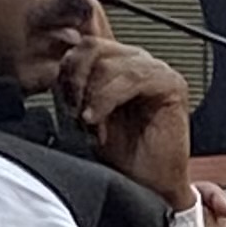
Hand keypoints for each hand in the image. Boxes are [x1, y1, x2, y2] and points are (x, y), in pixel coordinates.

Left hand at [59, 18, 195, 211]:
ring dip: (90, 95)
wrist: (146, 184)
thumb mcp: (82, 114)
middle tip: (73, 111)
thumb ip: (73, 87)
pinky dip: (107, 99)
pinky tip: (100, 121)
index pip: (85, 42)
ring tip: (90, 123)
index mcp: (116, 66)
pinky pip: (131, 77)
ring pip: (108, 62)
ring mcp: (155, 70)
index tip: (60, 97)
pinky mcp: (170, 84)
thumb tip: (54, 66)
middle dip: (74, 79)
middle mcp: (137, 62)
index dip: (66, 64)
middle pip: (92, 46)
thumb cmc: (120, 155)